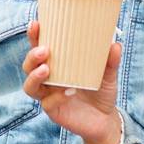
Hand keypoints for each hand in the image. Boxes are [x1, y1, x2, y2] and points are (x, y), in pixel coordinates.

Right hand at [21, 21, 123, 143]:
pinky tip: (67, 92)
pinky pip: (47, 103)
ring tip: (46, 69)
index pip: (39, 47)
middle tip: (44, 50)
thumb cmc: (101, 91)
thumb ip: (110, 60)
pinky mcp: (53, 111)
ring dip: (35, 76)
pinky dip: (55, 97)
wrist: (106, 119)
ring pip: (30, 86)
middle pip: (28, 66)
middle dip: (32, 56)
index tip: (36, 24)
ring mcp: (48, 95)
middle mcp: (48, 79)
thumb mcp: (108, 74)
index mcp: (56, 64)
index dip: (34, 36)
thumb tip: (115, 44)